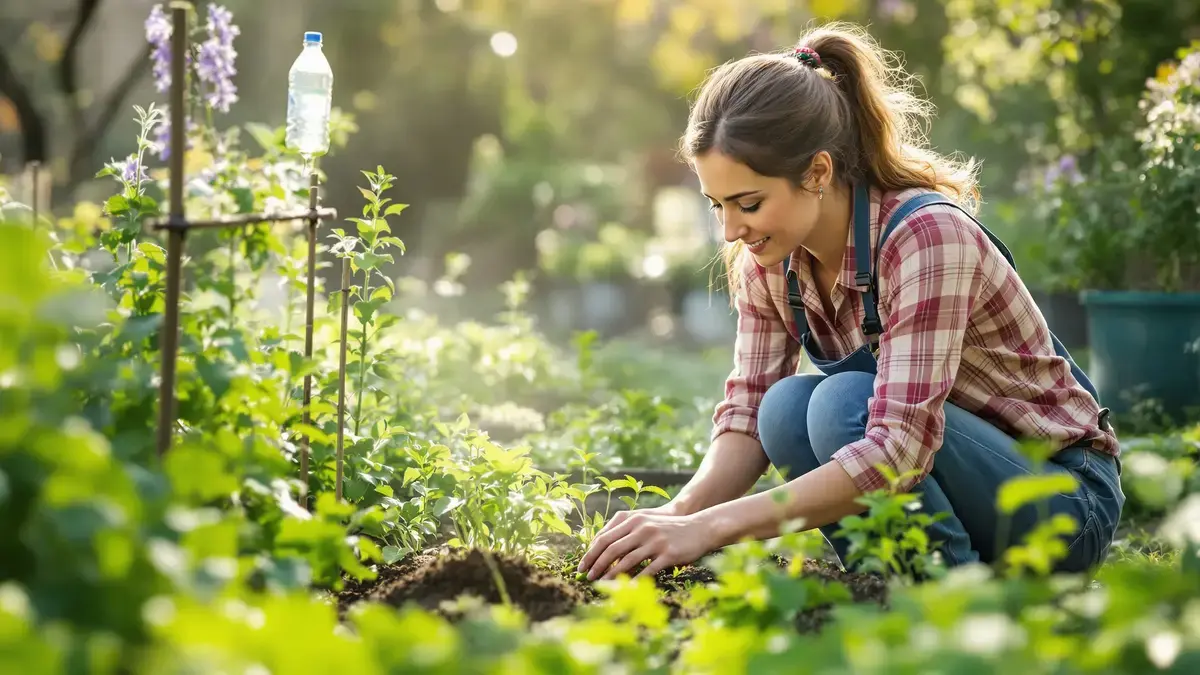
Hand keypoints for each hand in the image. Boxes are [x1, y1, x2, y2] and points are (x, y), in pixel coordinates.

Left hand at [577, 505, 717, 580]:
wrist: (700, 527)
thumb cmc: (669, 528)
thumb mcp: (646, 522)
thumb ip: (625, 531)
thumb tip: (600, 545)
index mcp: (634, 520)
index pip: (605, 537)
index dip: (591, 553)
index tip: (581, 565)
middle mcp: (642, 528)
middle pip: (612, 549)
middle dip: (596, 565)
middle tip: (586, 577)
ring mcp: (655, 541)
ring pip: (627, 561)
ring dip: (611, 575)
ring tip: (601, 584)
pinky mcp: (668, 554)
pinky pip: (647, 571)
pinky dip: (635, 581)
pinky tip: (626, 590)